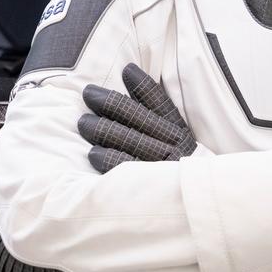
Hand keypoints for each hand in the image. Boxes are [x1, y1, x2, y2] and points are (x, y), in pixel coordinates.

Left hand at [78, 63, 209, 172]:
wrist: (188, 201)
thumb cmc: (174, 164)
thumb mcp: (175, 138)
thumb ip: (157, 114)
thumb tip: (132, 78)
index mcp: (179, 130)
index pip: (159, 103)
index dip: (143, 85)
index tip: (126, 70)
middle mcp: (173, 145)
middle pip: (138, 119)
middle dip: (111, 103)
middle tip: (89, 93)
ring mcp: (161, 165)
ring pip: (129, 141)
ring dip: (103, 129)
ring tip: (83, 122)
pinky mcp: (149, 185)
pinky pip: (126, 168)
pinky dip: (108, 159)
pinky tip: (93, 153)